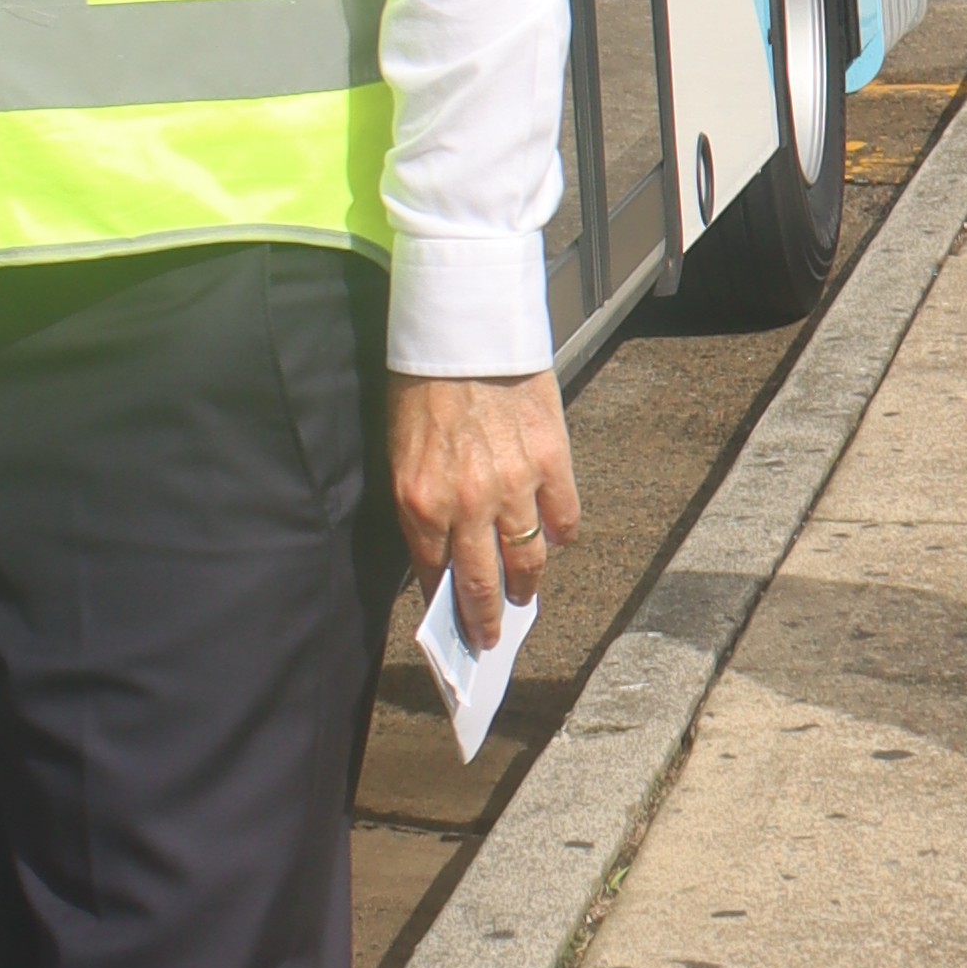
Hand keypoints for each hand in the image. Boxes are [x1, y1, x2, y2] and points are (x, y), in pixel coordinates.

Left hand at [390, 369, 578, 653]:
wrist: (461, 329)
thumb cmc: (422, 386)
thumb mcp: (401, 453)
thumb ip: (422, 507)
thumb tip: (443, 556)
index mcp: (421, 501)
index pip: (436, 577)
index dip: (447, 611)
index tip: (456, 633)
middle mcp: (468, 502)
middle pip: (484, 584)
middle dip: (487, 621)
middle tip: (491, 639)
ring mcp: (514, 484)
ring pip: (529, 559)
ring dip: (526, 584)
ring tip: (524, 592)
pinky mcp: (552, 460)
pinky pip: (564, 519)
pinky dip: (560, 535)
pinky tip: (553, 538)